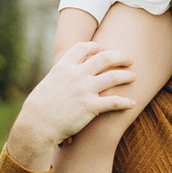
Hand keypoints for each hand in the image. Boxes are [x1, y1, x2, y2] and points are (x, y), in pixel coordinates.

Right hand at [4, 40, 142, 169]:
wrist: (37, 125)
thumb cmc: (40, 108)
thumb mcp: (48, 84)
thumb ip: (60, 76)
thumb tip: (64, 74)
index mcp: (63, 67)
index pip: (83, 48)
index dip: (96, 47)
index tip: (104, 49)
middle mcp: (76, 75)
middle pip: (104, 58)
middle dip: (119, 56)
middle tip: (129, 59)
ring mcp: (84, 90)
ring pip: (113, 77)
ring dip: (126, 76)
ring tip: (134, 77)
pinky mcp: (90, 106)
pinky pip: (114, 102)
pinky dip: (125, 102)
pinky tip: (132, 104)